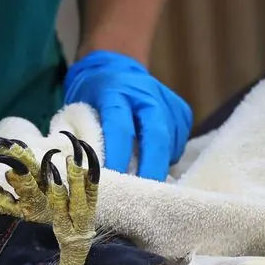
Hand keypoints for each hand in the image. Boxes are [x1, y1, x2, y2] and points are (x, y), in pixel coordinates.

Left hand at [63, 50, 191, 180]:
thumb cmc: (92, 98)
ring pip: (171, 142)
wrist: (115, 68)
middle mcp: (145, 92)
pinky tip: (156, 157)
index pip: (119, 127)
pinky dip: (168, 155)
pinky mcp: (182, 109)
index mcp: (115, 91)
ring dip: (160, 164)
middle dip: (151, 168)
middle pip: (156, 135)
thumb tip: (91, 178)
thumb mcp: (82, 112)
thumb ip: (89, 139)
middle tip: (145, 195)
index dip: (117, 156)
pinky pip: (180, 141)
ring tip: (145, 177)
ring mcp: (167, 99)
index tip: (114, 181)